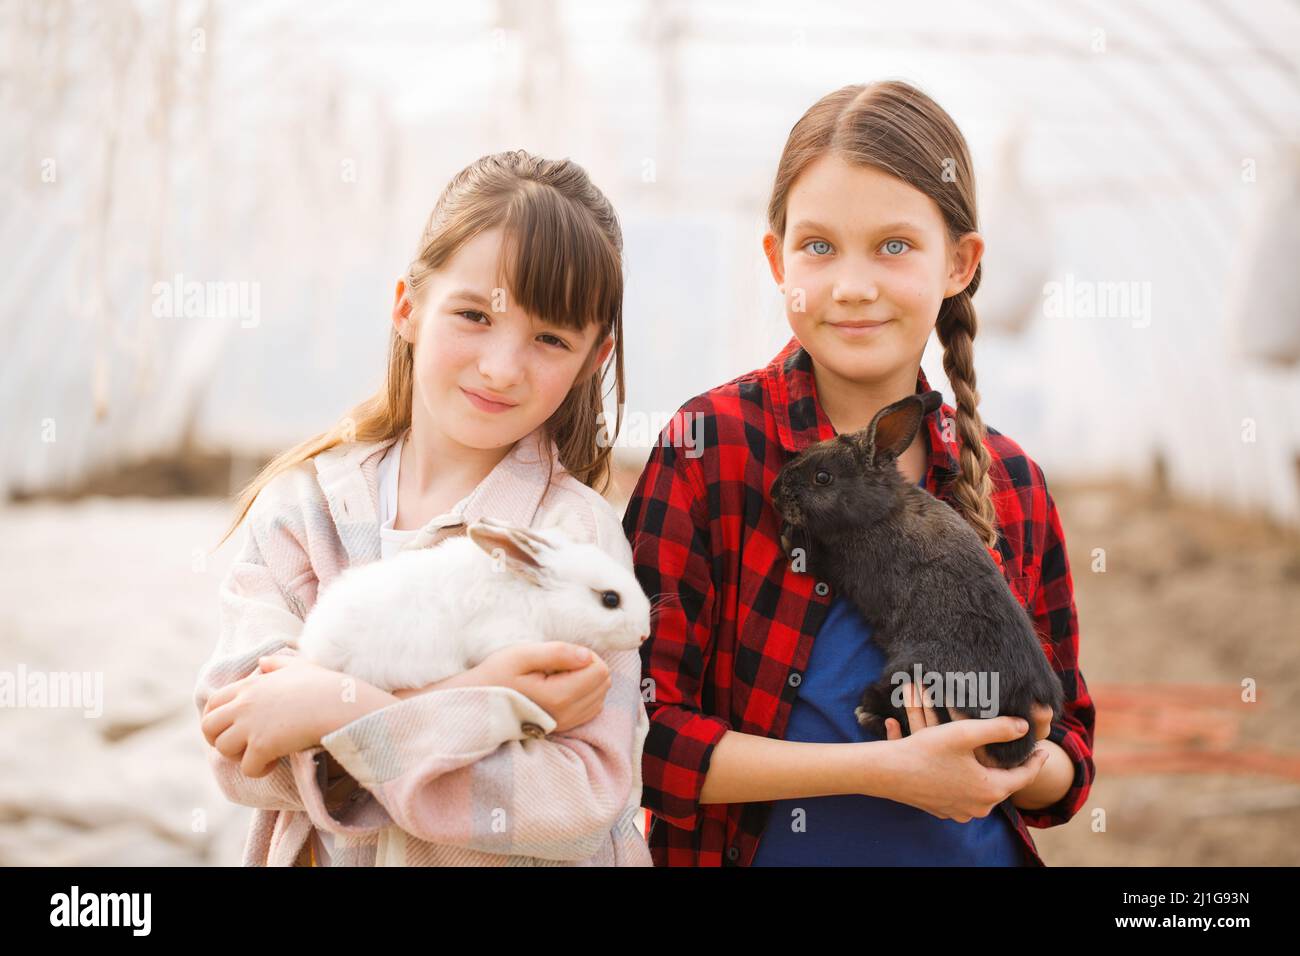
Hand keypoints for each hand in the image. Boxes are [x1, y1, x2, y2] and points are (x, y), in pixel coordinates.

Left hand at [200, 654, 390, 777]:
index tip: (229, 730)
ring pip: (223, 749)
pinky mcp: (262, 746)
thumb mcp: (298, 666)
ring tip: (260, 756)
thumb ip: (276, 663)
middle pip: (208, 727)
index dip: (215, 719)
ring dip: (239, 757)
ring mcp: (251, 725)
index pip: (212, 702)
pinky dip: (258, 770)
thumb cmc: (323, 685)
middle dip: (218, 740)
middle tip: (240, 747)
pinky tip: (273, 764)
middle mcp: (244, 704)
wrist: (338, 704)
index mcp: (249, 685)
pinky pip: (247, 768)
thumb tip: (262, 662)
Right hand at [474, 642, 610, 733]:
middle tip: (560, 664)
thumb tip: (587, 656)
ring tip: (558, 675)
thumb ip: (557, 653)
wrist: (479, 704)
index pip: (599, 670)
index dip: (586, 655)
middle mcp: (567, 715)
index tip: (562, 655)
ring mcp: (567, 724)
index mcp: (558, 697)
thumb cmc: (498, 675)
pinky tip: (563, 686)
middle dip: (588, 667)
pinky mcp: (565, 727)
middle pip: (603, 683)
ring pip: (600, 695)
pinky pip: (592, 707)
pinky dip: (584, 693)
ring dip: (586, 680)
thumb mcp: (522, 655)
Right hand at [880, 704, 1049, 821]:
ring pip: (982, 790)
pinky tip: (961, 766)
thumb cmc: (926, 751)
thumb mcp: (964, 733)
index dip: (1036, 761)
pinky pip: (963, 794)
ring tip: (988, 755)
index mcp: (990, 789)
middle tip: (1016, 749)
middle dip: (1009, 765)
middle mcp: (978, 807)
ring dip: (985, 773)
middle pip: (1003, 783)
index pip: (1024, 776)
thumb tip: (1025, 727)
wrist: (887, 772)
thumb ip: (998, 728)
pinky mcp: (943, 810)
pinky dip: (966, 780)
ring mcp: (960, 811)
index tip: (1044, 749)